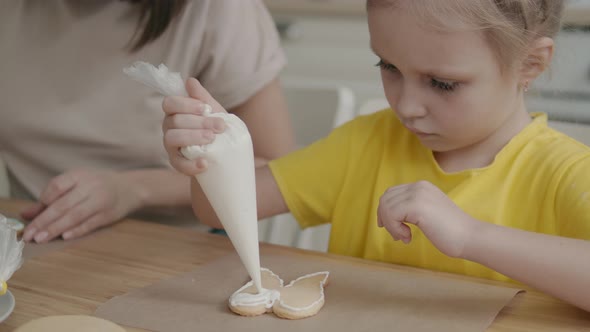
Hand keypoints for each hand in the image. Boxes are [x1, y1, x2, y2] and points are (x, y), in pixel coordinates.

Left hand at [21, 169, 142, 242]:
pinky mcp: (109, 214)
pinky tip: (64, 237)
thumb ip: (52, 198)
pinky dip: (77, 231)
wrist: (131, 187)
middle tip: (29, 234)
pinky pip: (90, 224)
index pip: (57, 186)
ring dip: (56, 228)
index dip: (44, 200)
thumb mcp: (77, 184)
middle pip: (63, 204)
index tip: (35, 214)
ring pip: (75, 215)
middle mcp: (91, 186)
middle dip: (44, 221)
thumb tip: (26, 213)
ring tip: (41, 238)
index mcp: (80, 175)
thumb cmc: (99, 186)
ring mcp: (101, 200)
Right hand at [162, 78, 226, 175]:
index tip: (205, 108)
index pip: (170, 103)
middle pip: (175, 121)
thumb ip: (202, 97)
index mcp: (175, 112)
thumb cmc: (214, 128)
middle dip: (199, 122)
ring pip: (172, 138)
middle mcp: (168, 128)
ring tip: (212, 139)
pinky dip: (192, 164)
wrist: (221, 153)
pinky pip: (179, 164)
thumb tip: (190, 81)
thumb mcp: (212, 111)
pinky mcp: (176, 163)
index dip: (186, 104)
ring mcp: (170, 146)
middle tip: (220, 126)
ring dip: (193, 137)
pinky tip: (205, 163)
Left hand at [377, 181, 478, 257]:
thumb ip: (410, 209)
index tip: (392, 228)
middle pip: (385, 199)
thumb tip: (385, 214)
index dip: (385, 211)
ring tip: (405, 237)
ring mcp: (418, 194)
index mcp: (421, 186)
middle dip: (385, 219)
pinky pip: (391, 215)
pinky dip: (394, 229)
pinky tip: (408, 237)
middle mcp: (418, 186)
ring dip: (391, 226)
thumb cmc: (450, 231)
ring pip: (386, 207)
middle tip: (398, 235)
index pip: (391, 193)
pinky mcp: (417, 206)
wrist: (470, 237)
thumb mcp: (427, 213)